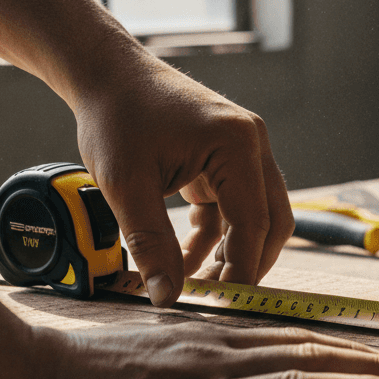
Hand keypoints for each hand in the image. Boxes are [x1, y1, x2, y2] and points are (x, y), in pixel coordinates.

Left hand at [73, 55, 294, 305]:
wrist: (106, 74)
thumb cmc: (115, 118)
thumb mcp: (126, 186)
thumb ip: (150, 244)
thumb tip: (167, 297)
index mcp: (236, 144)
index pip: (255, 220)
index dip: (244, 267)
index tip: (225, 304)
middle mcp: (252, 143)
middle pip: (272, 219)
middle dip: (249, 262)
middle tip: (219, 297)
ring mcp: (243, 149)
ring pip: (257, 214)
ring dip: (233, 250)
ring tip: (200, 283)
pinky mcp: (227, 156)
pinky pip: (234, 204)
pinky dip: (216, 233)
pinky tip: (186, 258)